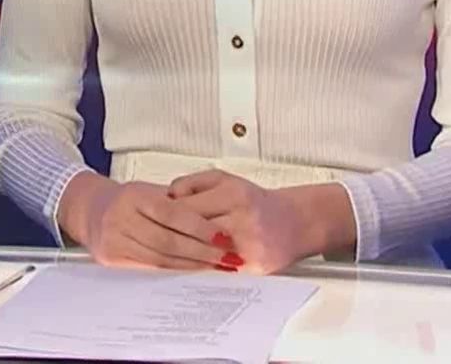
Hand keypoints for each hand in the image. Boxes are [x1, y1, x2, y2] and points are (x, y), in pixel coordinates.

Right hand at [58, 173, 229, 270]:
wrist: (91, 211)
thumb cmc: (128, 201)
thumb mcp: (151, 191)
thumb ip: (179, 204)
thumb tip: (216, 225)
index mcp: (133, 195)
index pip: (171, 213)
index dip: (199, 227)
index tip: (222, 236)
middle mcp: (120, 218)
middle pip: (167, 240)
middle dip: (201, 251)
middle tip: (226, 256)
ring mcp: (113, 240)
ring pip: (160, 258)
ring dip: (191, 264)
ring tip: (214, 265)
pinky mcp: (111, 260)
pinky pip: (149, 268)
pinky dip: (174, 270)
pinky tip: (191, 270)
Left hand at [168, 170, 356, 274]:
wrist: (295, 223)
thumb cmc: (256, 202)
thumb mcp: (224, 179)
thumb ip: (193, 182)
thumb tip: (168, 196)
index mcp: (235, 195)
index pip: (187, 208)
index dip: (167, 215)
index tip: (155, 218)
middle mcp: (245, 220)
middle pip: (193, 233)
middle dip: (173, 236)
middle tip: (157, 237)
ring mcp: (250, 246)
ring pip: (203, 254)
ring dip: (185, 254)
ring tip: (170, 251)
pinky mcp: (254, 267)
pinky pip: (219, 270)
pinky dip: (204, 267)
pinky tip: (193, 264)